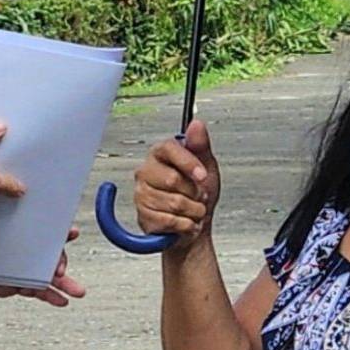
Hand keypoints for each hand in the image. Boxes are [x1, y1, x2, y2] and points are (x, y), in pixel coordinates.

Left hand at [0, 229, 86, 308]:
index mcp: (2, 224)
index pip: (32, 221)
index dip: (51, 224)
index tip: (67, 229)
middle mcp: (10, 243)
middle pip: (42, 246)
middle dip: (58, 255)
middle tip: (60, 265)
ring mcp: (11, 264)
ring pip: (42, 270)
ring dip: (60, 279)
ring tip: (75, 288)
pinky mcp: (6, 284)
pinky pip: (31, 289)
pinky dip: (47, 294)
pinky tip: (60, 300)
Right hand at [132, 118, 219, 247]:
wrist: (193, 223)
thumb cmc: (198, 193)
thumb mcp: (207, 166)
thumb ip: (200, 145)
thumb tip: (197, 124)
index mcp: (160, 154)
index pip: (170, 149)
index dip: (189, 163)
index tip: (202, 175)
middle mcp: (146, 172)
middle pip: (173, 180)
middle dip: (195, 193)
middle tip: (199, 196)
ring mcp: (142, 194)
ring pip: (174, 203)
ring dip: (193, 211)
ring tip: (193, 210)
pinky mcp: (143, 216)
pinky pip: (169, 221)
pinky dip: (185, 225)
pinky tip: (185, 221)